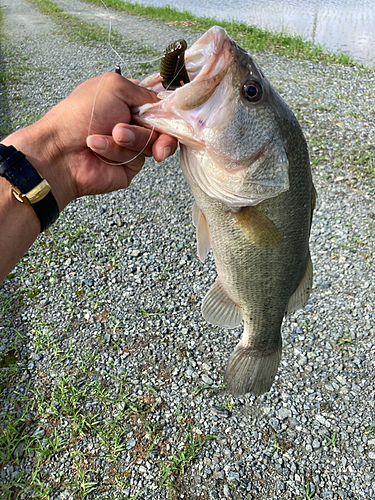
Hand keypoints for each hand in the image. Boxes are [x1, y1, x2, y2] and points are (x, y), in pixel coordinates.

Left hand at [3, 73, 176, 209]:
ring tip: (109, 135)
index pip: (160, 106)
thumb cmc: (80, 114)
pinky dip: (118, 151)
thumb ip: (144, 91)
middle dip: (152, 129)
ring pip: (153, 143)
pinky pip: (138, 159)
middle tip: (128, 128)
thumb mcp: (114, 86)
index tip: (169, 114)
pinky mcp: (130, 167)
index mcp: (129, 102)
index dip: (167, 111)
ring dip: (130, 138)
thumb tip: (162, 102)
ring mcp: (132, 146)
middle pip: (164, 127)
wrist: (61, 150)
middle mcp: (132, 123)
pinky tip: (99, 148)